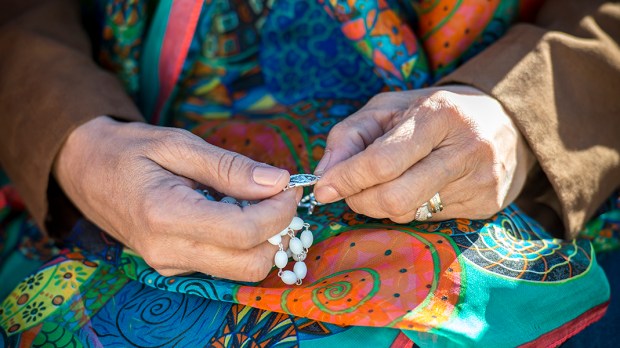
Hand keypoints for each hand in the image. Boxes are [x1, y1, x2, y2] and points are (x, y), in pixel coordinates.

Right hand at [54, 116, 300, 280]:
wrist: (84, 171)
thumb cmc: (129, 150)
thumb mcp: (178, 144)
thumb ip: (230, 167)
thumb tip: (278, 181)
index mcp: (166, 215)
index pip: (243, 232)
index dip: (278, 212)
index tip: (290, 186)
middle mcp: (167, 252)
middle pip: (250, 264)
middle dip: (279, 232)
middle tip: (280, 196)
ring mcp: (169, 266)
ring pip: (241, 270)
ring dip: (264, 240)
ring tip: (256, 201)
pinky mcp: (173, 268)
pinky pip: (223, 266)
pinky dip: (243, 243)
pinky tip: (234, 212)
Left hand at [313, 86, 534, 222]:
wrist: (505, 121)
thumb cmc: (435, 112)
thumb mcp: (389, 107)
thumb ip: (350, 135)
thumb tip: (323, 175)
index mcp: (438, 115)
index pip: (382, 161)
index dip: (347, 179)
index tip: (322, 189)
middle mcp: (465, 150)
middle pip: (394, 198)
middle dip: (360, 200)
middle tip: (349, 191)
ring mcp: (481, 182)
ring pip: (408, 214)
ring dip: (382, 205)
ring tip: (388, 182)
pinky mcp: (487, 205)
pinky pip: (429, 221)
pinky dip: (410, 208)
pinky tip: (419, 187)